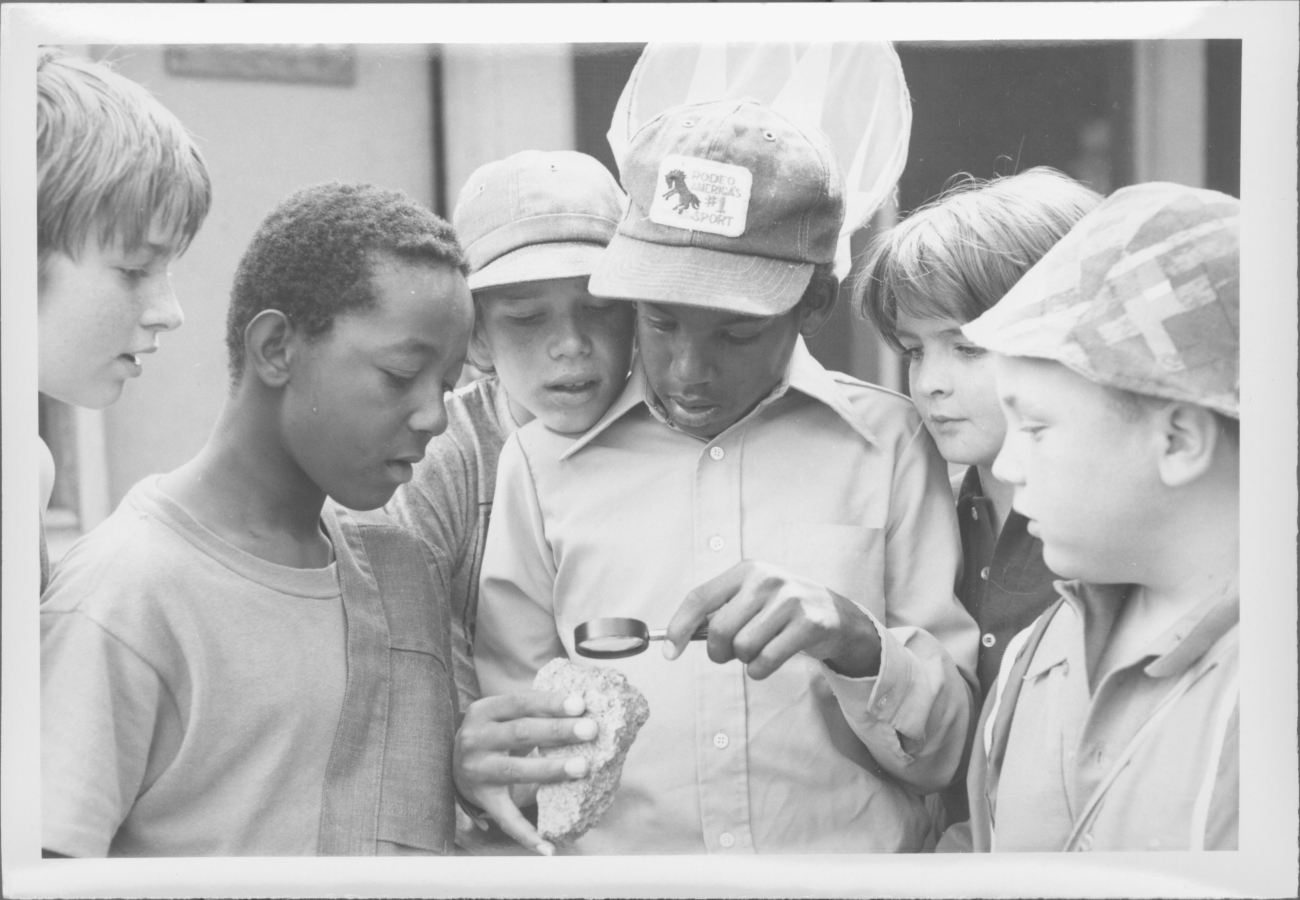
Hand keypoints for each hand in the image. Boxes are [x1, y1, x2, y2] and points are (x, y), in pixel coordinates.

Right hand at [454, 690, 597, 854]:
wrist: (453, 764)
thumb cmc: (494, 733)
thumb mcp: (504, 715)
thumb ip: (534, 710)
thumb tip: (582, 709)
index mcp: (483, 711)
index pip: (520, 701)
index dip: (550, 702)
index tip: (580, 704)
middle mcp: (476, 739)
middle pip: (521, 732)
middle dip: (558, 731)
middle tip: (591, 730)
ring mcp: (477, 771)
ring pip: (517, 770)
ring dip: (551, 769)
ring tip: (582, 767)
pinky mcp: (483, 799)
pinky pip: (506, 818)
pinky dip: (527, 834)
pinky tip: (549, 846)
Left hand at [662, 560, 881, 679]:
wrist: (834, 613)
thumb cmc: (781, 609)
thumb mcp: (751, 597)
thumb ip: (718, 612)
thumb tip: (675, 640)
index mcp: (746, 570)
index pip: (699, 598)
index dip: (678, 627)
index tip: (668, 653)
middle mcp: (766, 580)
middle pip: (719, 630)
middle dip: (718, 651)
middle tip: (730, 653)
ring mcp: (789, 600)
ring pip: (743, 648)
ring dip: (744, 660)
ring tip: (758, 650)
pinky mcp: (808, 624)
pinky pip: (765, 661)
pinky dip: (759, 670)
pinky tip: (769, 661)